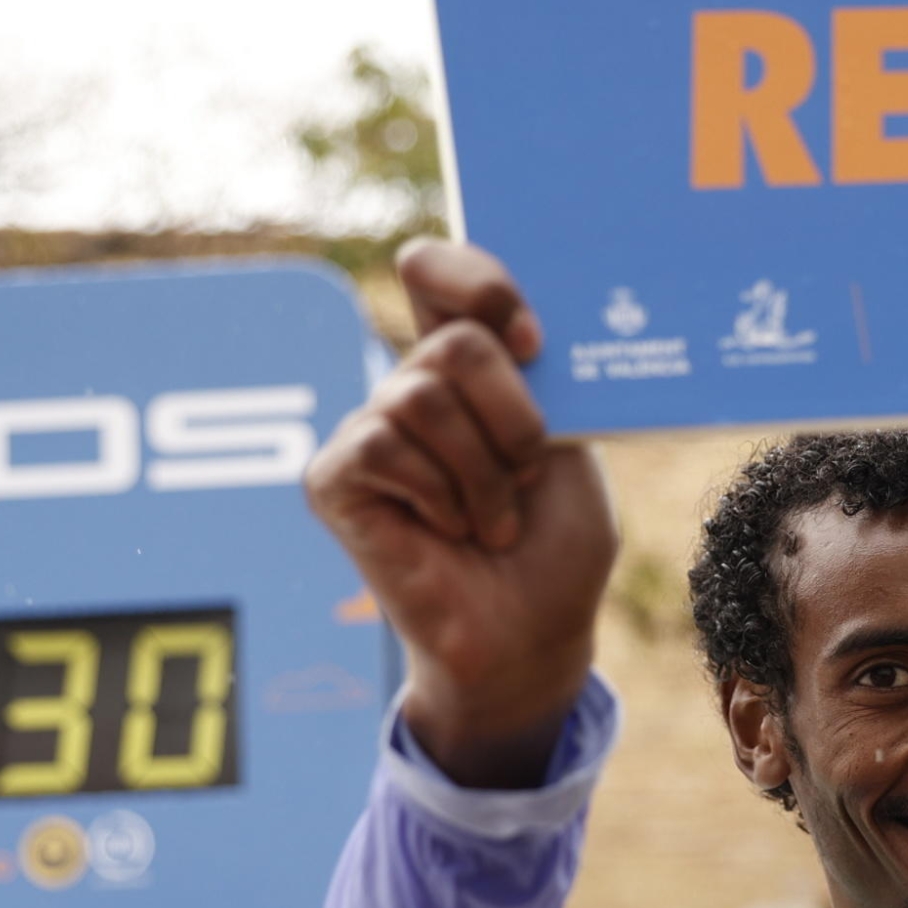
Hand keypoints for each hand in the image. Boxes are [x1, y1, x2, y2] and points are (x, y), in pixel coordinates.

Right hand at [304, 240, 616, 786]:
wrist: (529, 636)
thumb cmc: (553, 547)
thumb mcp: (574, 447)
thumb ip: (544, 381)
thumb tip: (514, 329)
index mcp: (469, 367)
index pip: (439, 270)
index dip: (479, 281)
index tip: (534, 341)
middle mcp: (411, 387)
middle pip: (454, 340)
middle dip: (513, 414)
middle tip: (529, 473)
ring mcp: (367, 431)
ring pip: (420, 393)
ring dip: (481, 470)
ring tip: (493, 520)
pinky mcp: (333, 479)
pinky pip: (381, 444)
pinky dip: (436, 494)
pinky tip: (446, 530)